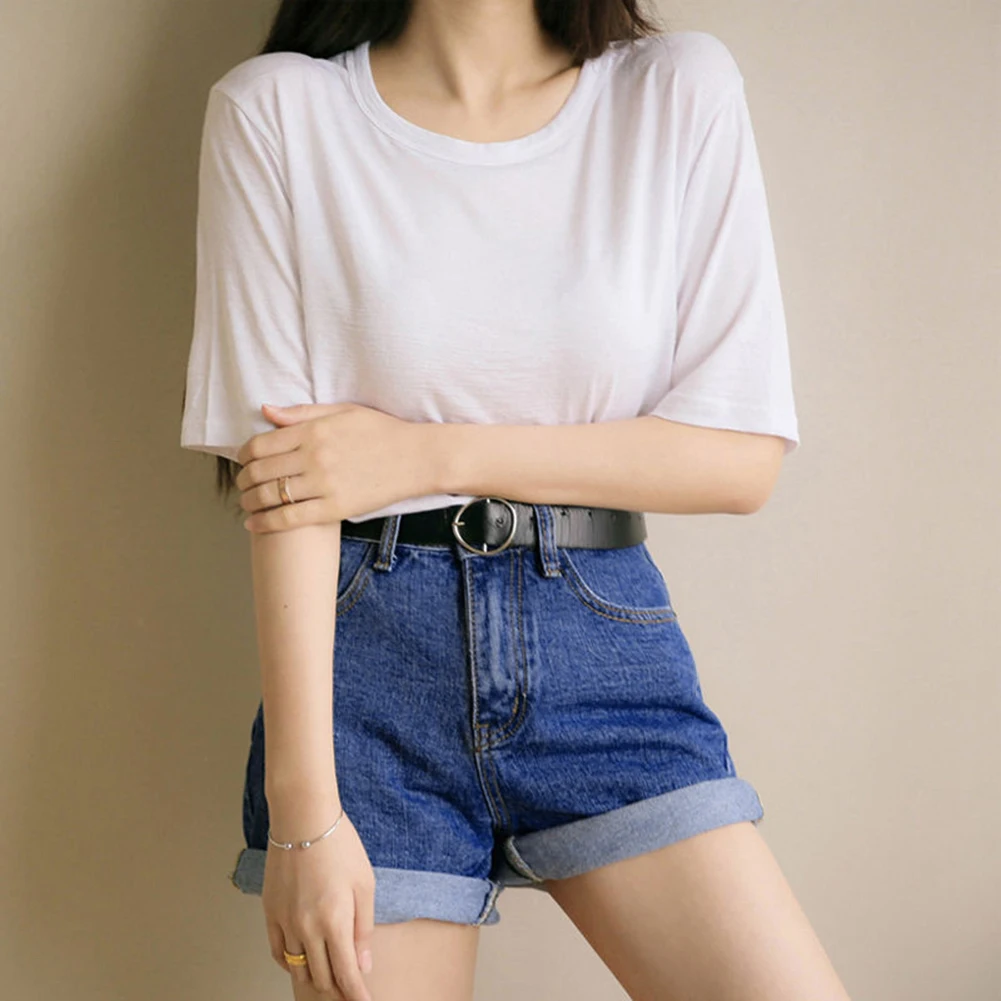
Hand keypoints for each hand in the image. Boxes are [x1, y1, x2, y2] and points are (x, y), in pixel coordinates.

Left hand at [235, 402, 440, 530]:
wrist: (418, 458)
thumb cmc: (383, 432)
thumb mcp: (343, 411)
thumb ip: (302, 412)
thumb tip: (265, 411)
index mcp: (314, 430)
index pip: (260, 444)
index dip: (243, 455)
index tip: (242, 461)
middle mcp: (314, 456)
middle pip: (259, 471)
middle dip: (243, 481)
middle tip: (242, 485)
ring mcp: (324, 484)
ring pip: (270, 496)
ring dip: (249, 502)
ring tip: (247, 504)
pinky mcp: (335, 508)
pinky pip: (290, 518)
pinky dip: (265, 523)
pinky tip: (253, 525)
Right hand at [263, 810, 375, 1000]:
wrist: (303, 819)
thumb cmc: (339, 845)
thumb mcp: (364, 884)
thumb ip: (364, 928)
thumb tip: (363, 964)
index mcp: (335, 922)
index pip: (346, 975)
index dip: (356, 995)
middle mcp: (307, 928)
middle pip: (321, 978)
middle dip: (337, 989)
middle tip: (349, 990)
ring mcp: (285, 922)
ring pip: (298, 969)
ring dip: (314, 979)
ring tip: (328, 980)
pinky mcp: (270, 913)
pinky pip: (278, 953)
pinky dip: (290, 964)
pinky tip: (302, 961)